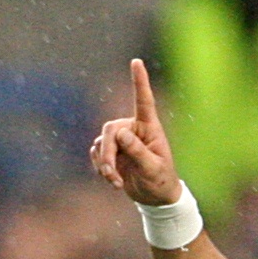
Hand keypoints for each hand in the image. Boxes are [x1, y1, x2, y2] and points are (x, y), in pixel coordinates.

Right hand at [89, 58, 183, 206]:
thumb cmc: (160, 180)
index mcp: (150, 127)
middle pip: (110, 130)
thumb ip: (138, 151)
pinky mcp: (111, 152)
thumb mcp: (152, 169)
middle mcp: (133, 129)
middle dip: (107, 154)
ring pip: (101, 144)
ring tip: (115, 182)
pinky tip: (112, 180)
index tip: (136, 61)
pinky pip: (96, 154)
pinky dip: (100, 168)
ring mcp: (121, 141)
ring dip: (104, 165)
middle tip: (110, 174)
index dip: (140, 81)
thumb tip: (120, 134)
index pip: (144, 101)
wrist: (154, 197)